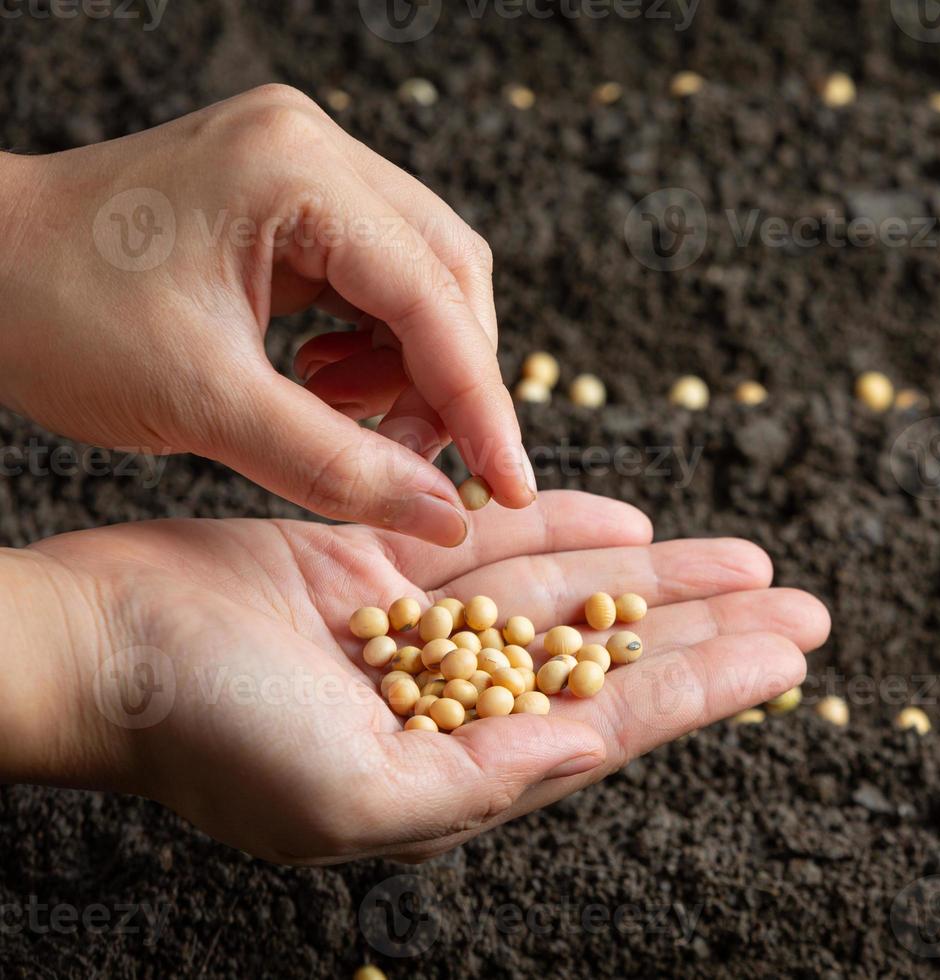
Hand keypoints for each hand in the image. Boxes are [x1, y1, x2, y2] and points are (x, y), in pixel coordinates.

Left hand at [0, 83, 532, 546]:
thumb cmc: (53, 316)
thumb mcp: (200, 404)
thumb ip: (334, 465)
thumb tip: (441, 519)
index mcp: (296, 172)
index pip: (432, 297)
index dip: (480, 404)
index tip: (509, 485)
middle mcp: (316, 147)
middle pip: (448, 274)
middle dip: (448, 381)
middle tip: (420, 463)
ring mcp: (306, 163)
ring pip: (423, 278)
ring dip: (413, 366)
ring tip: (349, 421)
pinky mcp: (293, 195)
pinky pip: (378, 277)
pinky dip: (375, 347)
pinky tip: (327, 386)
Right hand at [9, 492, 828, 863]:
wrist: (99, 646)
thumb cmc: (207, 736)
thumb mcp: (354, 796)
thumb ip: (483, 782)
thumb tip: (592, 751)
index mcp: (459, 766)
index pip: (615, 721)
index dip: (709, 685)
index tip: (790, 655)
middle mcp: (456, 697)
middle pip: (615, 656)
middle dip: (710, 629)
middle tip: (807, 607)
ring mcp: (424, 623)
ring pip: (571, 593)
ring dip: (660, 573)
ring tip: (749, 559)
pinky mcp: (387, 556)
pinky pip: (496, 539)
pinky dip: (563, 526)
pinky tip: (629, 522)